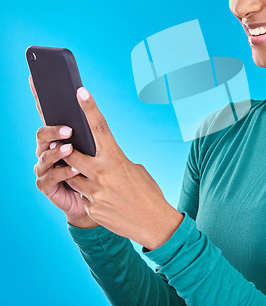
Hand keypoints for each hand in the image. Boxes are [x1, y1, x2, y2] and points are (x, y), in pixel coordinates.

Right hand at [30, 75, 98, 227]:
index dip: (40, 96)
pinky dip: (61, 173)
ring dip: (57, 152)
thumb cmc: (98, 170)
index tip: (36, 79)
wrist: (96, 201)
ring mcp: (45, 167)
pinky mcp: (46, 185)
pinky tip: (73, 170)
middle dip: (53, 130)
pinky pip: (49, 177)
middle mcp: (49, 149)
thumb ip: (93, 129)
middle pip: (43, 134)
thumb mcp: (99, 148)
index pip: (49, 113)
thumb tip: (93, 103)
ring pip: (44, 155)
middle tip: (68, 129)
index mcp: (60, 136)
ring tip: (70, 149)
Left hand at [63, 86, 183, 249]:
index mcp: (117, 159)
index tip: (80, 92)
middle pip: (72, 154)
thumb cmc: (147, 192)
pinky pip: (83, 198)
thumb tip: (100, 159)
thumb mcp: (135, 170)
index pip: (100, 127)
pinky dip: (90, 196)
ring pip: (72, 177)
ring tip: (89, 176)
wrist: (154, 223)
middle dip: (65, 149)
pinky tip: (106, 200)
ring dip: (75, 174)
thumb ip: (114, 162)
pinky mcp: (92, 210)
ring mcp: (95, 193)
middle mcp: (103, 174)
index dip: (89, 108)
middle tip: (60, 144)